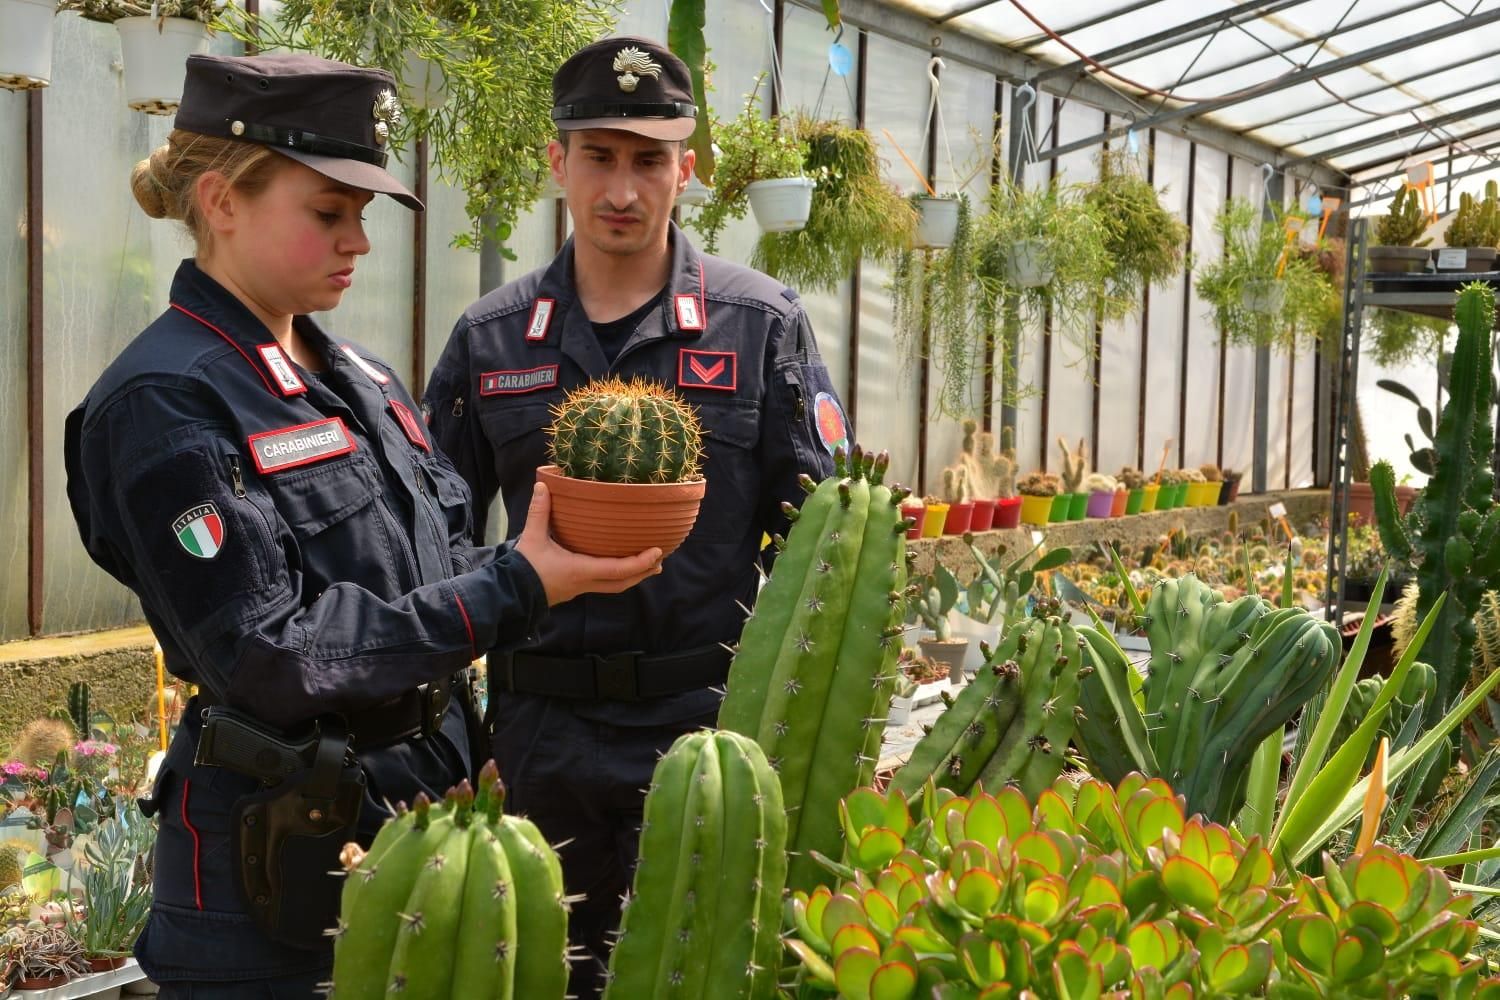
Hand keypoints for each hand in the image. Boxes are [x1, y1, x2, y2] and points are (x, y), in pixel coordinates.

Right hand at [514, 482, 663, 605]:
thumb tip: (542, 486)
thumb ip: (539, 511)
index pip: (618, 570)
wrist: (510, 593)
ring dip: (634, 575)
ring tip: (649, 564)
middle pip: (623, 582)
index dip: (640, 562)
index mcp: (581, 570)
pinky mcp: (576, 589)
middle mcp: (586, 583)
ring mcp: (582, 588)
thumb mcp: (532, 537)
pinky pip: (605, 584)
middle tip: (660, 559)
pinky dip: (619, 576)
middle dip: (643, 571)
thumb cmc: (524, 567)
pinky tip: (620, 565)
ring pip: (615, 586)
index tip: (657, 551)